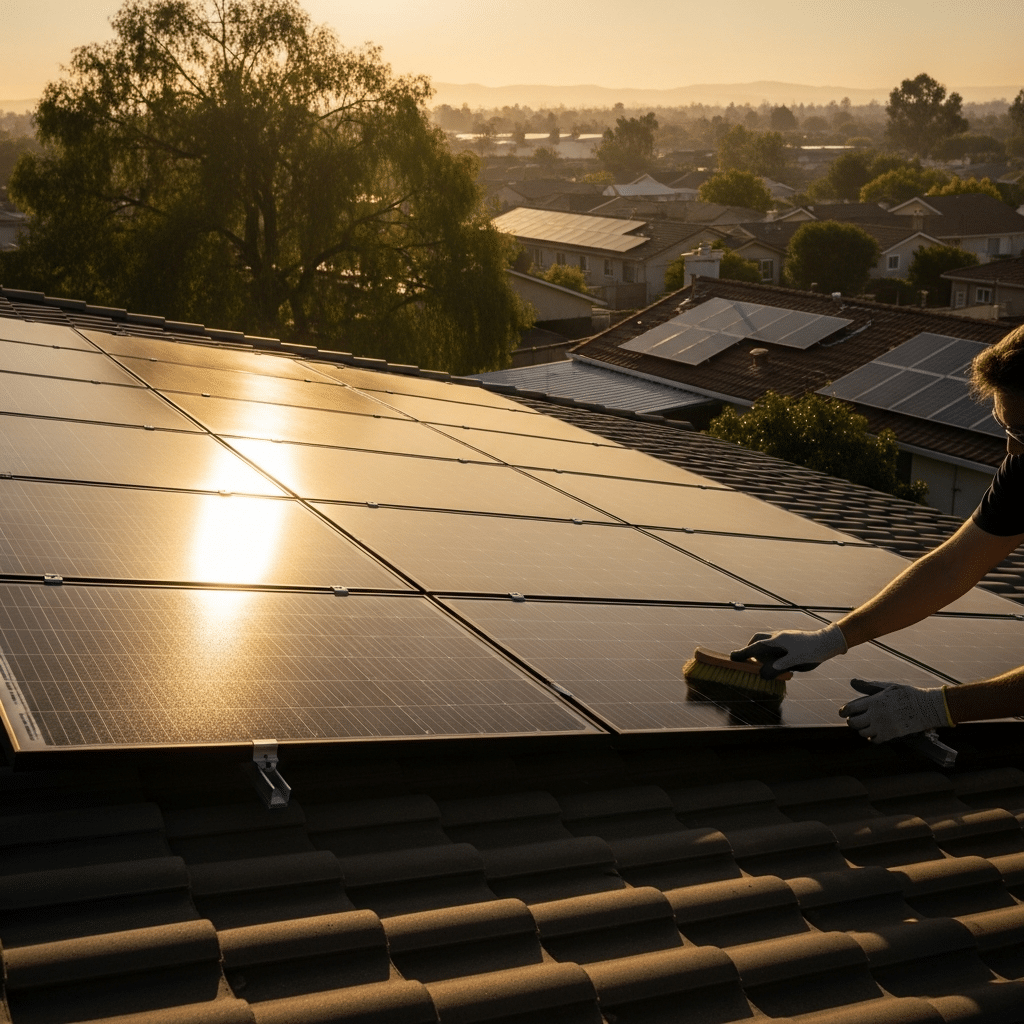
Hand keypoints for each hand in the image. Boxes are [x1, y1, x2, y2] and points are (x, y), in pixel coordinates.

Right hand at [730, 623, 846, 678]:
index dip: (744, 653)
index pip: (756, 646)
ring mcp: (785, 637)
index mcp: (778, 640)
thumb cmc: (813, 650)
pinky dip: (770, 651)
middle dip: (750, 648)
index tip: (732, 657)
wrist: (829, 641)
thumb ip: (778, 667)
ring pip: (767, 641)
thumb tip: (762, 674)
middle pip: (758, 639)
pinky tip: (776, 660)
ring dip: (760, 650)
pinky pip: (775, 644)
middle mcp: (779, 637)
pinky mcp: (791, 640)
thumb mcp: (795, 661)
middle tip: (746, 659)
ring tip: (761, 663)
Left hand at [839, 679, 952, 742]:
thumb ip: (868, 687)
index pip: (851, 708)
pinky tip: (875, 733)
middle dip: (852, 721)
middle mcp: (876, 715)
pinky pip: (874, 740)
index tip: (842, 713)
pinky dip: (872, 737)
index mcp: (874, 701)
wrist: (926, 707)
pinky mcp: (891, 735)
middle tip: (854, 720)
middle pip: (854, 723)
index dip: (844, 711)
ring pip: (863, 733)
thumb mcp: (887, 687)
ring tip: (866, 725)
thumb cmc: (907, 695)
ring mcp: (883, 726)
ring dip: (862, 730)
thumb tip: (852, 682)